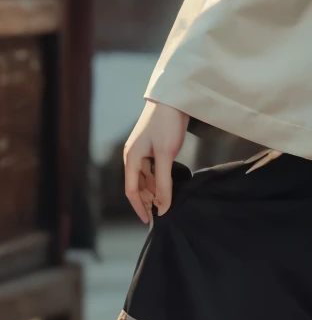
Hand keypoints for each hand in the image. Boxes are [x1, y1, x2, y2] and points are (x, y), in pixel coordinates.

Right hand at [123, 102, 188, 223]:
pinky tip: (168, 185)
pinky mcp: (151, 146)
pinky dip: (159, 180)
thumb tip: (162, 207)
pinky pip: (152, 169)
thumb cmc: (167, 124)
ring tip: (166, 202)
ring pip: (146, 178)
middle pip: (138, 186)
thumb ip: (164, 183)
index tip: (150, 221)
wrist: (172, 98)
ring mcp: (142, 151)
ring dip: (154, 191)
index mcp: (131, 158)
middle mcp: (133, 156)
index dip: (140, 207)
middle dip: (148, 201)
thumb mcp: (166, 156)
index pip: (132, 191)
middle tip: (162, 213)